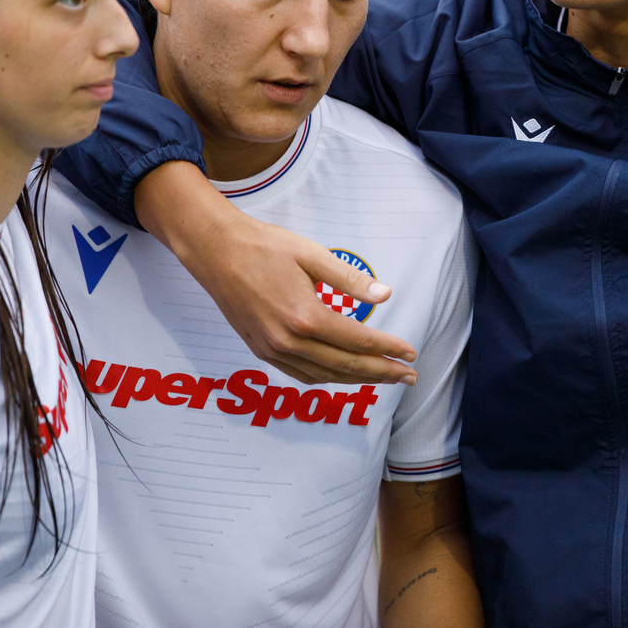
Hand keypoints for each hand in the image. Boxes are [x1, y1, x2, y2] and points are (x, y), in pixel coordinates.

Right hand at [138, 161, 419, 386]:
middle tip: (409, 376)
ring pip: (323, 375)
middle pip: (345, 365)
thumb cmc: (266, 247)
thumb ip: (350, 279)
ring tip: (383, 377)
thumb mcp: (313, 255)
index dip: (388, 349)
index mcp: (305, 317)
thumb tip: (385, 295)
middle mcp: (288, 341)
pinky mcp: (261, 350)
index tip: (411, 353)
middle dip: (381, 372)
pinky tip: (342, 373)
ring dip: (357, 379)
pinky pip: (301, 374)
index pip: (358, 341)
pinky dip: (327, 377)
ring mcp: (272, 349)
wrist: (216, 251)